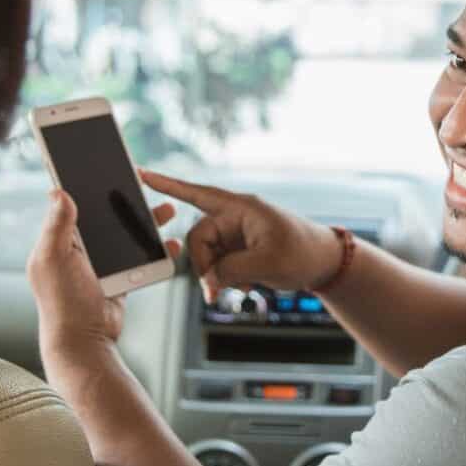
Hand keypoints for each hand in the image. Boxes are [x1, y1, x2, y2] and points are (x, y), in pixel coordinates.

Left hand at [27, 188, 181, 354]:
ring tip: (165, 210)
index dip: (85, 184)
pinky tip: (169, 243)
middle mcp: (77, 250)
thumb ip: (56, 226)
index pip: (72, 203)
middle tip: (141, 182)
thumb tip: (58, 191)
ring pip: (126, 233)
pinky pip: (139, 256)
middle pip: (105, 215)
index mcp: (58, 241)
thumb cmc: (63, 303)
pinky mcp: (118, 277)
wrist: (85, 342)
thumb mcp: (54, 259)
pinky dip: (155, 249)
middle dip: (125, 199)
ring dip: (146, 221)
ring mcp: (100, 264)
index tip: (102, 165)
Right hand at [139, 170, 341, 301]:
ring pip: (207, 255)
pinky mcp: (239, 250)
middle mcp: (234, 217)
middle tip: (213, 292)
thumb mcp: (268, 263)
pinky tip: (240, 287)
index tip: (141, 173)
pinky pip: (218, 263)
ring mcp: (236, 234)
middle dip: (203, 266)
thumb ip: (231, 269)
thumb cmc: (303, 252)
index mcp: (240, 208)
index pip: (197, 194)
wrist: (324, 263)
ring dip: (214, 276)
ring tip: (231, 292)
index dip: (167, 185)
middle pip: (198, 238)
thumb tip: (209, 278)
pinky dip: (223, 278)